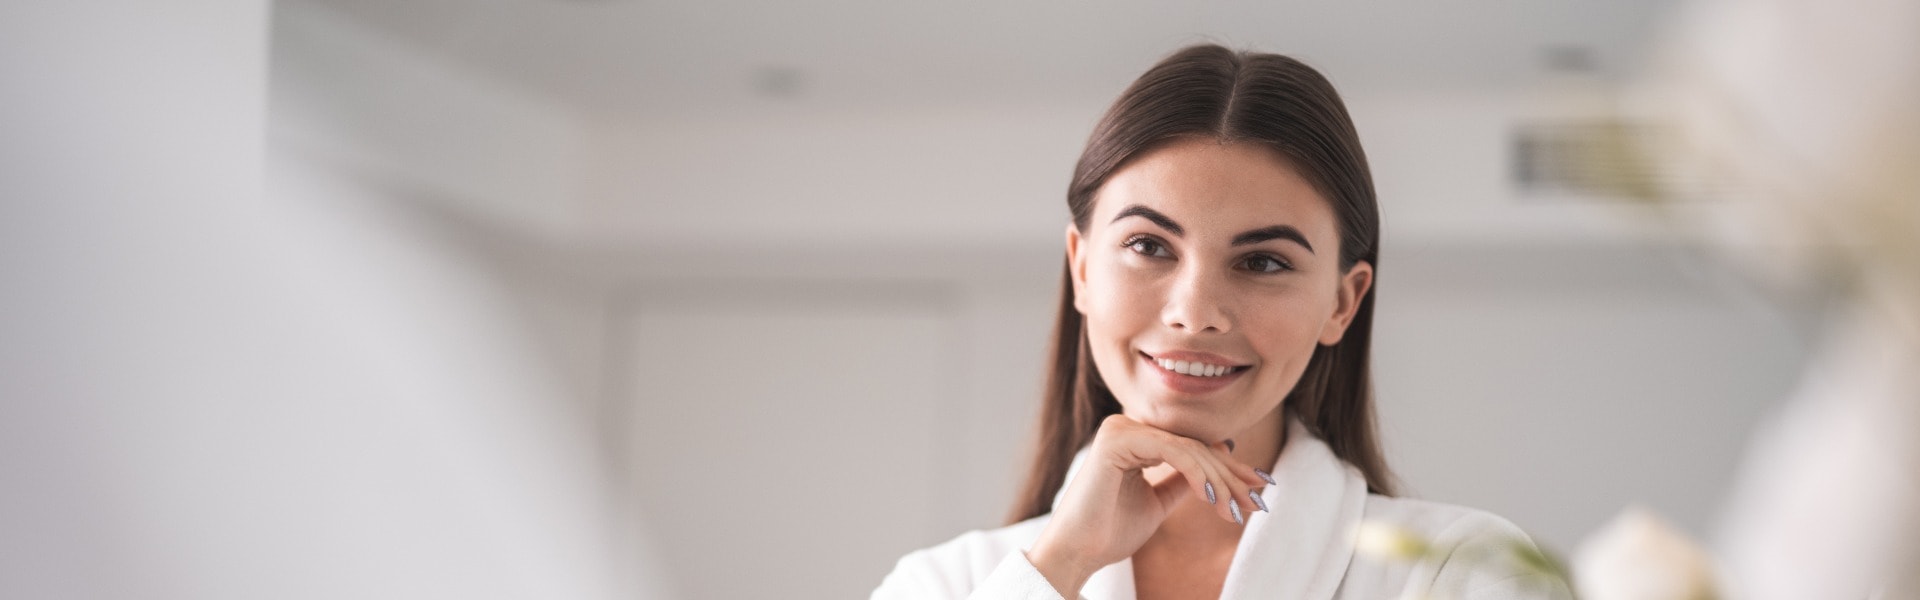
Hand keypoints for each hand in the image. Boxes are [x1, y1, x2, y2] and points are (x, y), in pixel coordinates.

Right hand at [1025, 414, 1269, 596]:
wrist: (1077, 552)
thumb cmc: (1109, 531)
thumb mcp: (1158, 502)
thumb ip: (1183, 480)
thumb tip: (1221, 455)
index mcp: (1134, 438)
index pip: (1191, 447)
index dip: (1228, 468)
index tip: (1258, 488)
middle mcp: (1126, 426)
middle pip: (1194, 447)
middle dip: (1231, 478)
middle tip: (1257, 502)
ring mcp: (1121, 428)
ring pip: (1189, 450)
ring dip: (1219, 483)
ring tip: (1237, 511)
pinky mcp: (1118, 439)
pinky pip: (1173, 452)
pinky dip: (1198, 476)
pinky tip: (1213, 500)